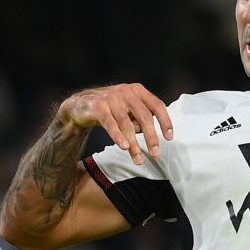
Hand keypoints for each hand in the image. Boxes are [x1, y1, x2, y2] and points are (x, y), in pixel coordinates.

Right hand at [59, 84, 174, 165]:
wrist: (80, 106)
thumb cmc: (109, 110)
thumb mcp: (128, 110)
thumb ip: (140, 119)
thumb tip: (151, 136)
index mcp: (138, 91)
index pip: (157, 105)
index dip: (165, 121)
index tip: (169, 138)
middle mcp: (126, 92)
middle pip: (144, 117)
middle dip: (151, 137)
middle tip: (155, 154)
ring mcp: (112, 98)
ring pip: (127, 124)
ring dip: (134, 144)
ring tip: (138, 159)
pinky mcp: (98, 106)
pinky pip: (110, 124)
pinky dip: (118, 136)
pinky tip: (124, 148)